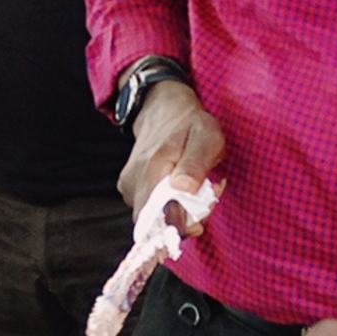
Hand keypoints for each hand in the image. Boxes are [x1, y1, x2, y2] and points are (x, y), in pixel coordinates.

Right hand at [117, 80, 225, 223]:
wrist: (163, 110)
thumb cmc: (189, 124)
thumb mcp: (205, 135)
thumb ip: (196, 162)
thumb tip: (184, 187)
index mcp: (152, 170)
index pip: (161, 219)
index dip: (184, 225)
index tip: (204, 212)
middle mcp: (135, 183)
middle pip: (158, 224)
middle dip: (186, 219)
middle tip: (207, 197)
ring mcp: (129, 187)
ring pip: (155, 218)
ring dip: (180, 212)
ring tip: (198, 188)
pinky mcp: (130, 190)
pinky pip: (150, 210)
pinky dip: (169, 206)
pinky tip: (183, 189)